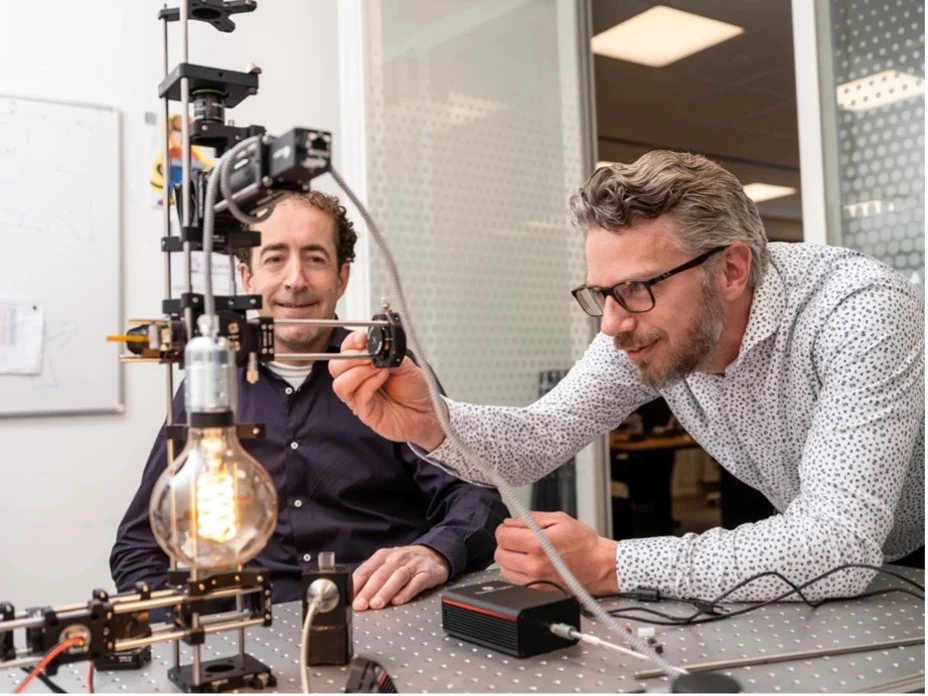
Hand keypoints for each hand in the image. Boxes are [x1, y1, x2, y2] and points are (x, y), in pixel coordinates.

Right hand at [330, 331, 446, 450]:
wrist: (426, 412)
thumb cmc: (415, 390)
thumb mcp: (405, 364)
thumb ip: (389, 354)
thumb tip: (377, 346)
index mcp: (364, 364)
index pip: (346, 349)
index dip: (351, 342)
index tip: (362, 338)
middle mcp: (358, 380)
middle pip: (336, 366)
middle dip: (351, 357)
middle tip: (370, 356)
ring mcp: (359, 396)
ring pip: (340, 383)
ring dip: (358, 372)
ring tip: (377, 368)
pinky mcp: (364, 412)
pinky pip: (357, 396)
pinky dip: (369, 383)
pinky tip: (382, 377)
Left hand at [352, 545, 449, 610]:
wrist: (434, 554)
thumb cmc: (405, 562)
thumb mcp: (386, 564)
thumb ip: (371, 578)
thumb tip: (353, 595)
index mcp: (383, 556)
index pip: (366, 570)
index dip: (356, 585)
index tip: (349, 598)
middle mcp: (396, 559)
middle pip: (380, 575)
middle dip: (368, 591)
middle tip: (360, 605)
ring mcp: (412, 565)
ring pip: (397, 578)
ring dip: (385, 592)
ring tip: (376, 604)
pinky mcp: (427, 573)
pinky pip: (416, 583)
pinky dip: (406, 592)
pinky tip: (398, 601)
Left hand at [494, 511, 618, 596]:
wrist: (600, 566)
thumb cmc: (584, 544)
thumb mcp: (559, 519)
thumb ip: (531, 518)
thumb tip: (511, 522)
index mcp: (538, 544)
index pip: (503, 536)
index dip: (504, 529)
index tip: (509, 528)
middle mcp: (534, 565)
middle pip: (499, 553)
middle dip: (506, 543)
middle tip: (517, 538)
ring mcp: (535, 580)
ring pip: (504, 568)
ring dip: (509, 558)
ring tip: (524, 551)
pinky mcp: (538, 590)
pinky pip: (514, 580)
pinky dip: (516, 571)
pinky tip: (528, 563)